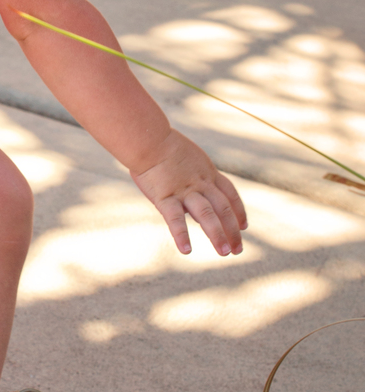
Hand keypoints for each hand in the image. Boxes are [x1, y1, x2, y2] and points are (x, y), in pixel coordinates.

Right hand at [131, 130, 246, 256]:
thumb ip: (194, 174)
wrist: (148, 138)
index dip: (239, 211)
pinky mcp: (165, 197)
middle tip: (237, 250)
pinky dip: (181, 235)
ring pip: (207, 214)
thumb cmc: (161, 144)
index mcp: (207, 172)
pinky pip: (175, 219)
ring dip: (217, 234)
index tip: (244, 226)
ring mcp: (184, 190)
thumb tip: (194, 192)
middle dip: (232, 230)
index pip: (230, 194)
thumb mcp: (187, 156)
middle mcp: (200, 183)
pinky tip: (186, 250)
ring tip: (224, 252)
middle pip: (223, 208)